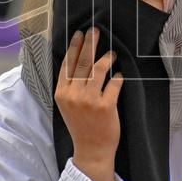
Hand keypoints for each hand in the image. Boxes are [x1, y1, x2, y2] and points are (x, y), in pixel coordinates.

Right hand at [54, 27, 123, 180]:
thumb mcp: (67, 105)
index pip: (67, 64)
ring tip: (112, 54)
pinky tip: (120, 76)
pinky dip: (118, 78)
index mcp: (61, 93)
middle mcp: (73, 95)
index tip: (79, 33)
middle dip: (90, 43)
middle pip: (82, 62)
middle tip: (96, 30)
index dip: (74, 47)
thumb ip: (70, 86)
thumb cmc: (81, 126)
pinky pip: (114, 84)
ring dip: (107, 58)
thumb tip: (78, 61)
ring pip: (99, 70)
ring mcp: (89, 101)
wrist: (91, 150)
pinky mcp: (105, 106)